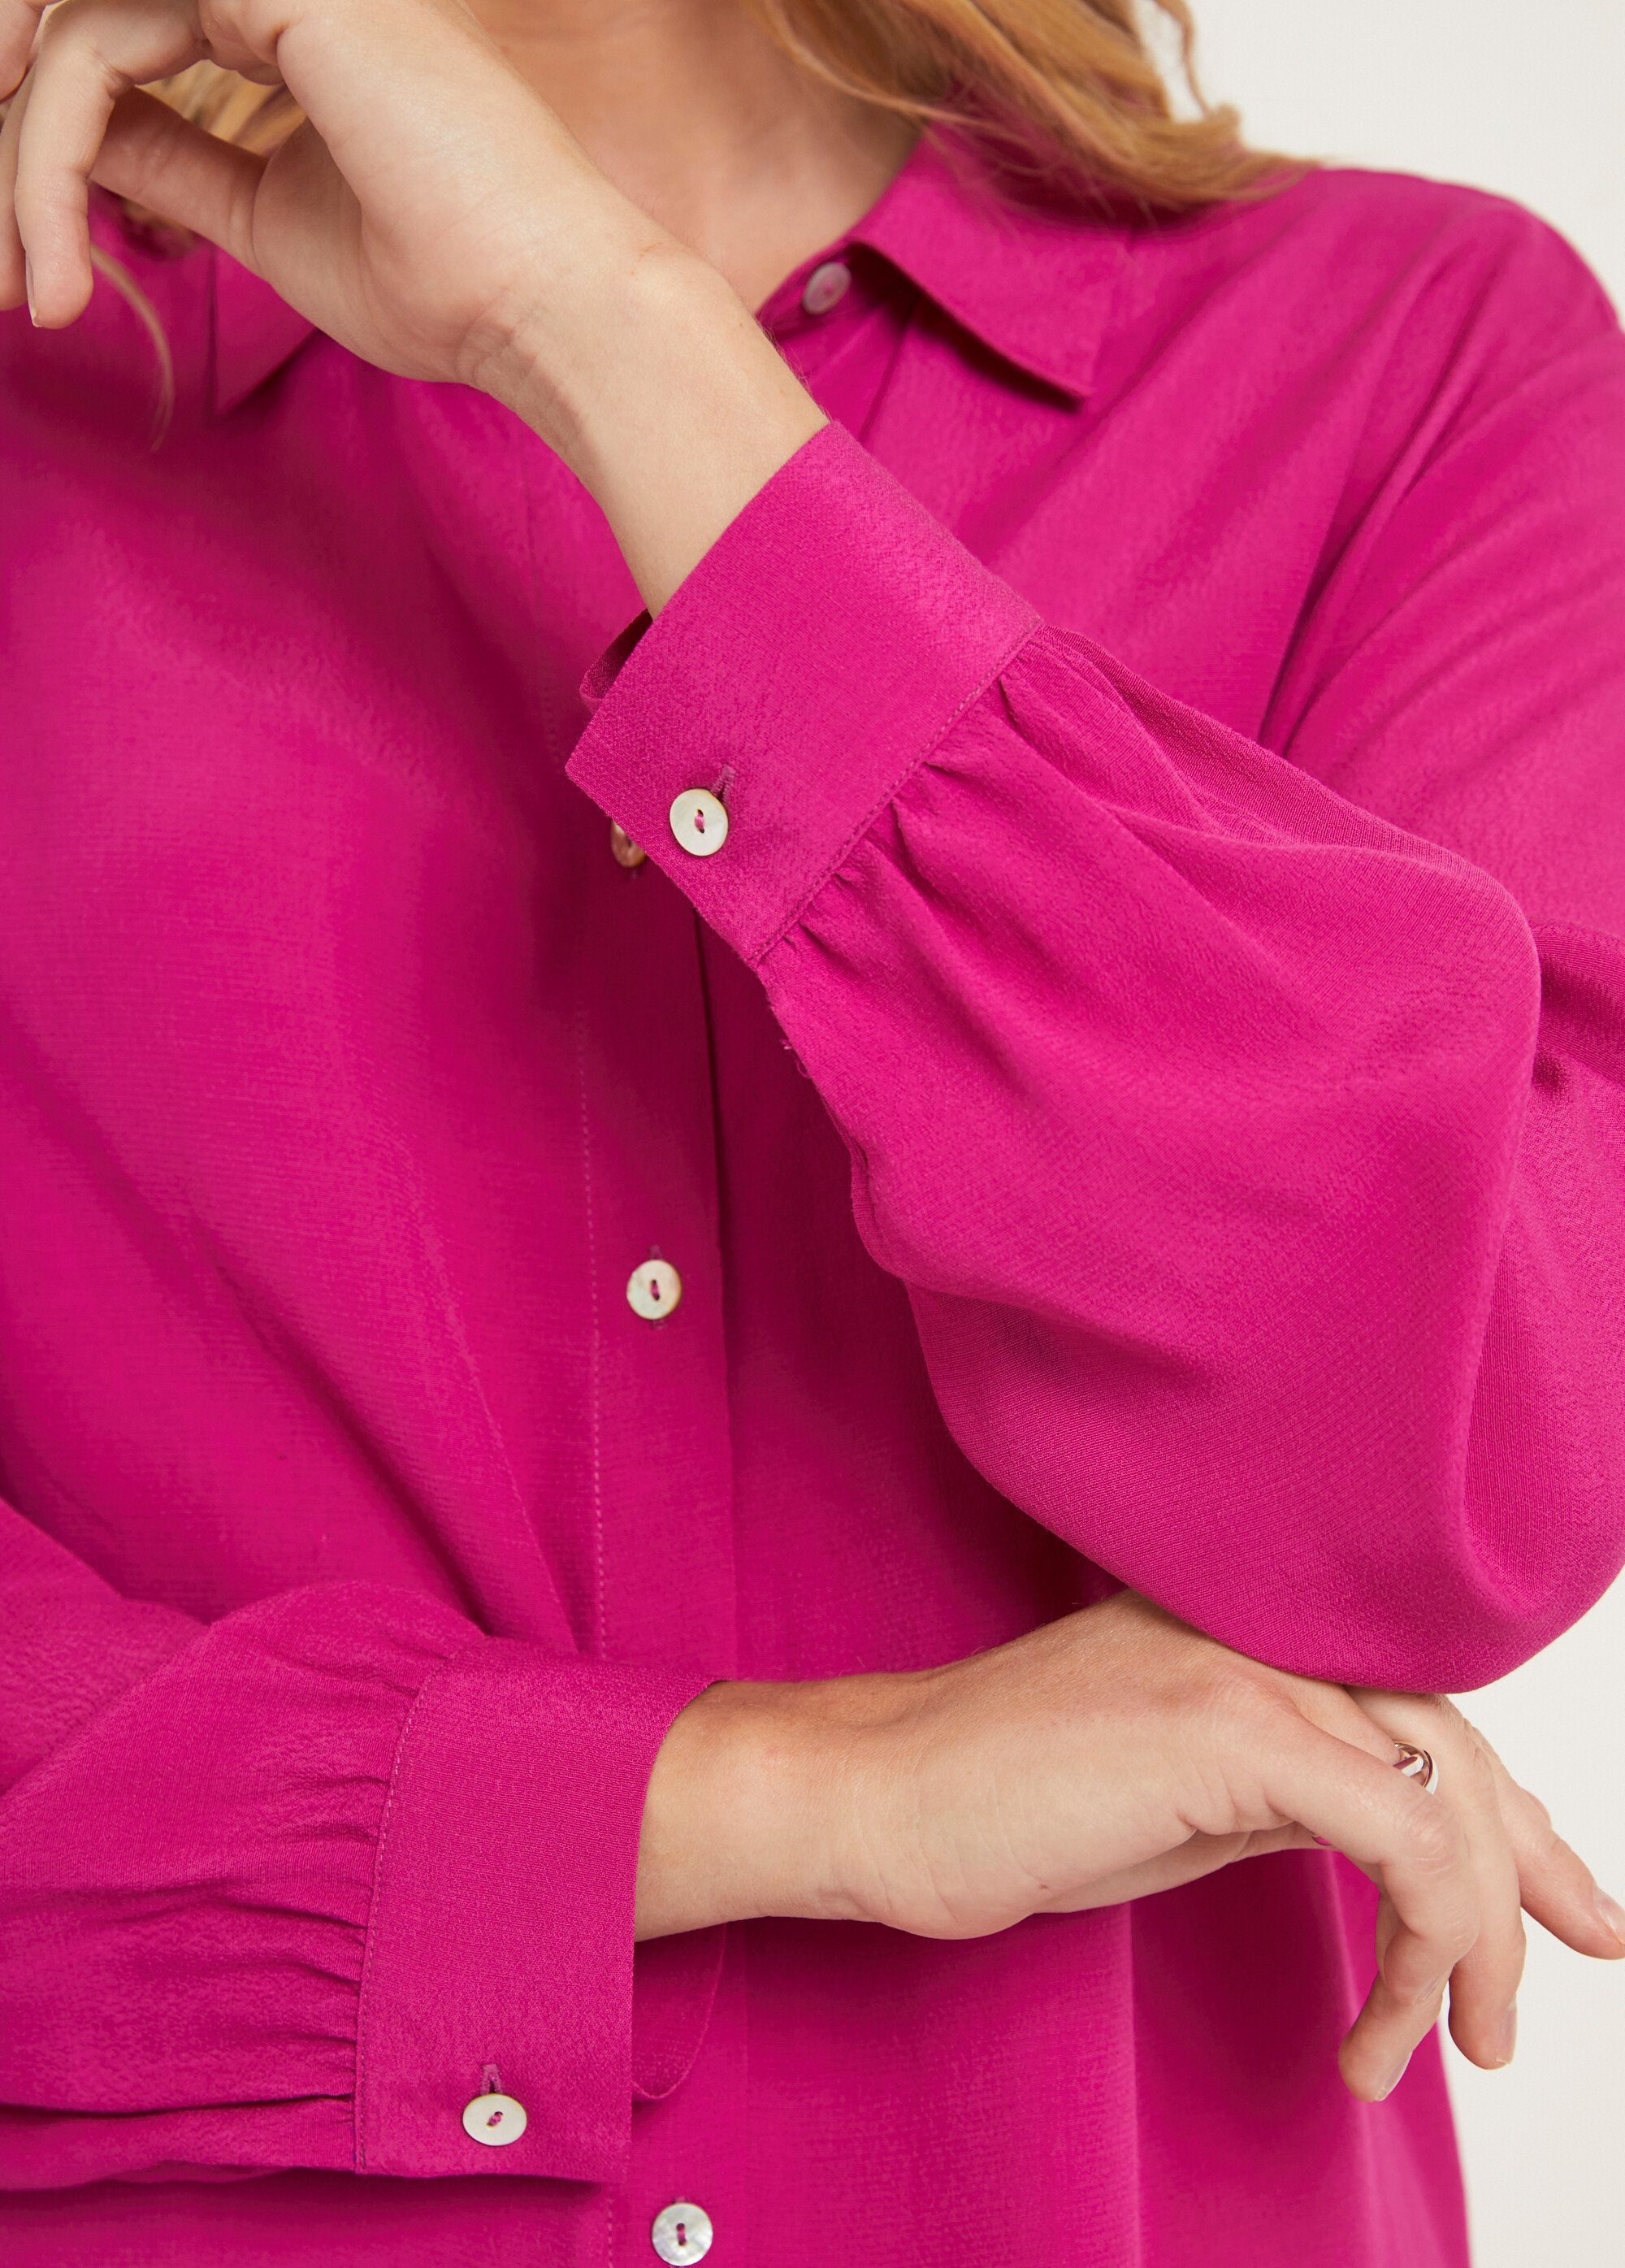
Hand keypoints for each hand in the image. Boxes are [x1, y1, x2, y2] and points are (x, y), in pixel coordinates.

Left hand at [0, 0, 822, 604]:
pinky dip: (52, 152)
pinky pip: (97, 48)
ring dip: (23, 162)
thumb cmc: (447, 288)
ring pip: (70, 28)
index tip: (42, 280)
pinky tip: (54, 243)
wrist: (544, 304)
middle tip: (1, 269)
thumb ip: (175, 165)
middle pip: (79, 20)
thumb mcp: (269, 222)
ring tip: (26, 281)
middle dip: (16, 138)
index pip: (122, 42)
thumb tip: (74, 149)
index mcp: (295, 25)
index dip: (53, 154)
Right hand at [637, 1591, 1624, 2101]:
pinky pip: (1391, 1833)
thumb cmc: (990, 1806)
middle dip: (1530, 1863)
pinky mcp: (1221, 1727)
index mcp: (1239, 1634)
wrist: (868, 1796)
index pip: (1414, 1705)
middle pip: (1451, 1737)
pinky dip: (1420, 1944)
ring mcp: (1238, 1665)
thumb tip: (1379, 1836)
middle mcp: (1253, 1628)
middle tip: (1576, 1951)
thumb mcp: (1170, 1796)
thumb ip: (1277, 1787)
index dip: (1504, 1802)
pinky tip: (1382, 2030)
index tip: (1556, 1895)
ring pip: (1437, 1791)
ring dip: (1475, 1936)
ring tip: (1467, 2041)